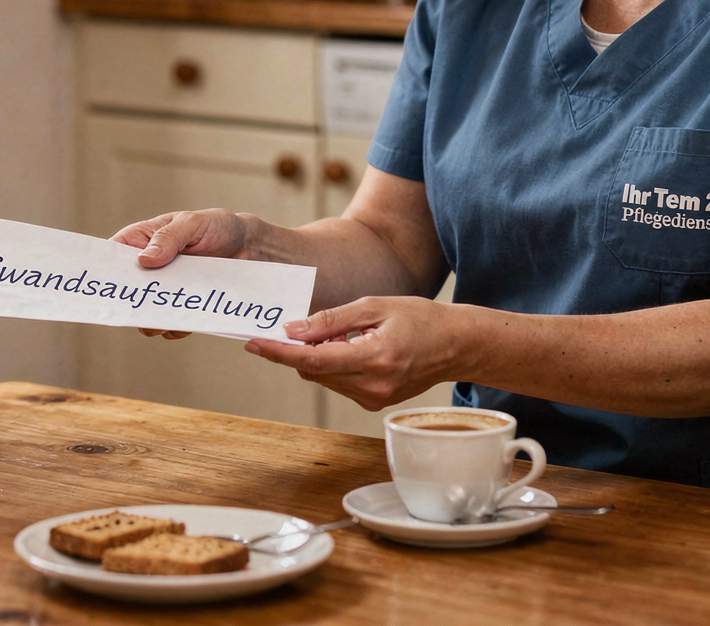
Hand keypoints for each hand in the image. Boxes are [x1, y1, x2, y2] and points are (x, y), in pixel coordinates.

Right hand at [112, 209, 256, 339]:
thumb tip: (145, 260)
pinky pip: (171, 325)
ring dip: (154, 318)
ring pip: (147, 312)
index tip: (107, 286)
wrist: (250, 247)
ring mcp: (165, 290)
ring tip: (167, 314)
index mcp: (141, 240)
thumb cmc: (216, 226)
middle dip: (130, 301)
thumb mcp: (192, 223)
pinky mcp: (183, 307)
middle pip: (127, 290)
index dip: (105, 271)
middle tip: (142, 306)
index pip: (112, 256)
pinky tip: (187, 321)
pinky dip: (177, 326)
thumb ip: (169, 238)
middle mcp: (148, 268)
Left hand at [244, 297, 461, 409]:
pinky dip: (332, 365)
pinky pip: (339, 383)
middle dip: (296, 350)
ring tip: (339, 334)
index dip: (279, 352)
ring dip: (316, 357)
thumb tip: (292, 330)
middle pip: (314, 372)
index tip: (254, 342)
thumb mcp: (373, 306)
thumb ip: (330, 320)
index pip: (313, 361)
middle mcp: (373, 386)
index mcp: (374, 358)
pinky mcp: (375, 402)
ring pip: (324, 378)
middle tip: (294, 327)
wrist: (456, 345)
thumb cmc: (419, 318)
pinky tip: (349, 348)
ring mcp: (374, 398)